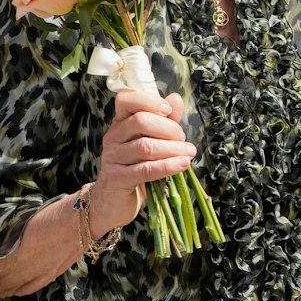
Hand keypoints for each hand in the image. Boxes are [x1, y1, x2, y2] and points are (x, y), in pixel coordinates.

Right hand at [95, 89, 192, 223]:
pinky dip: (168, 166)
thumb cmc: (136, 168)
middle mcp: (113, 137)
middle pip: (141, 121)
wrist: (114, 202)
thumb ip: (164, 121)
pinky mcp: (116, 178)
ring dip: (173, 149)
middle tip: (182, 139)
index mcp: (120, 123)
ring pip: (146, 147)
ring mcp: (112, 157)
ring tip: (188, 153)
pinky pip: (146, 169)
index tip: (169, 111)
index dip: (150, 101)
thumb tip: (175, 98)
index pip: (127, 99)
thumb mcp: (152, 141)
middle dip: (169, 129)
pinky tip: (182, 164)